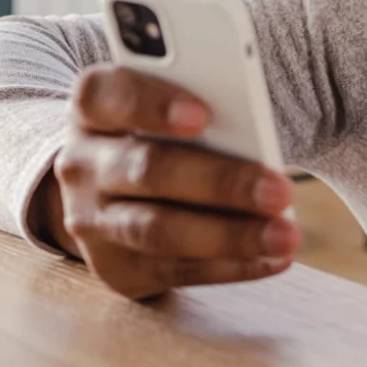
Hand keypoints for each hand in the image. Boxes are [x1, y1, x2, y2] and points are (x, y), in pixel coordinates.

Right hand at [32, 66, 298, 300]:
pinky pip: (175, 271)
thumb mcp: (162, 110)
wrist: (106, 196)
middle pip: (146, 170)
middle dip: (218, 182)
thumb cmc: (155, 138)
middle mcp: (82, 165)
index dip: (151, 104)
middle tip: (279, 190)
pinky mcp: (115, 268)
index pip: (105, 96)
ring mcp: (91, 222)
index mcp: (92, 111)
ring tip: (285, 235)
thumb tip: (252, 135)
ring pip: (158, 230)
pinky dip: (230, 266)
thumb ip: (194, 110)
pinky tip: (271, 259)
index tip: (204, 115)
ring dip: (229, 235)